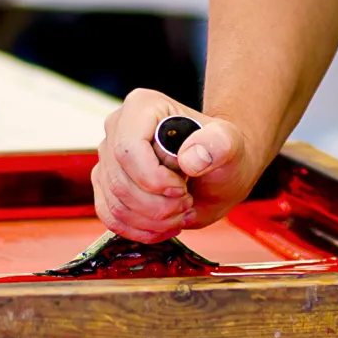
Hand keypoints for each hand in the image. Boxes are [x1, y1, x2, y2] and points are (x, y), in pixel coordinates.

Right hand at [92, 89, 262, 242]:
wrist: (216, 171)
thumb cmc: (220, 152)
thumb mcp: (230, 144)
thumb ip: (218, 144)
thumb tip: (190, 159)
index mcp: (142, 107)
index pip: (128, 150)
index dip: (153, 178)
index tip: (181, 188)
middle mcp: (117, 128)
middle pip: (120, 181)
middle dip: (157, 205)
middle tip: (186, 203)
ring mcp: (108, 158)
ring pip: (116, 204)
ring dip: (153, 220)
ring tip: (181, 213)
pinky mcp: (107, 185)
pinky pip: (111, 216)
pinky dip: (140, 230)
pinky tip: (165, 225)